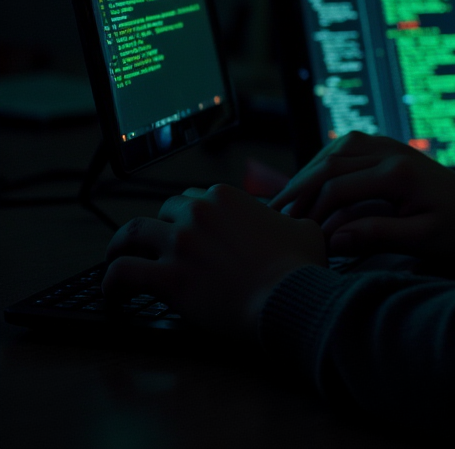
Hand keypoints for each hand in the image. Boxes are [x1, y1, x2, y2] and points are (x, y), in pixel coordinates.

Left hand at [103, 184, 326, 339]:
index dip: (189, 213)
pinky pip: (123, 273)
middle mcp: (198, 213)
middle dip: (160, 226)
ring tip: (117, 258)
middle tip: (157, 246)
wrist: (288, 297)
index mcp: (226, 197)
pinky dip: (112, 281)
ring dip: (121, 245)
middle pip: (163, 210)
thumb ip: (288, 219)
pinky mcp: (169, 278)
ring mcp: (181, 244)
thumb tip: (290, 225)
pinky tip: (114, 292)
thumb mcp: (304, 227)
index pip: (194, 196)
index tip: (188, 230)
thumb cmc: (298, 265)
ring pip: (132, 233)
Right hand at [268, 131, 454, 258]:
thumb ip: (378, 235)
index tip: (297, 233)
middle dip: (300, 187)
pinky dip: (325, 162)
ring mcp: (389, 146)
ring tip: (288, 199)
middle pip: (332, 162)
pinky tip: (313, 183)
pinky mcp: (388, 148)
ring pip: (337, 149)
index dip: (313, 209)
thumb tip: (334, 239)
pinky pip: (348, 147)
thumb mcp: (421, 238)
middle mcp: (391, 152)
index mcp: (398, 174)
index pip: (339, 186)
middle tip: (275, 213)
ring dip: (309, 171)